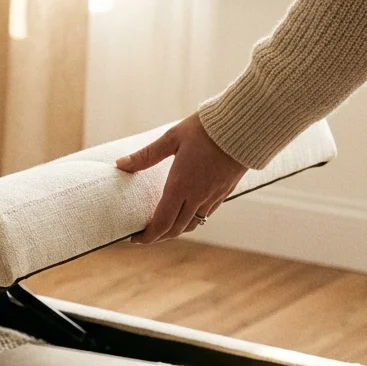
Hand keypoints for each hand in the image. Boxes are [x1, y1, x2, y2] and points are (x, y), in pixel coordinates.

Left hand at [115, 113, 247, 243]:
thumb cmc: (207, 128)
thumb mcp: (172, 138)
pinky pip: (206, 215)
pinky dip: (191, 221)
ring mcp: (214, 196)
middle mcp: (198, 196)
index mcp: (182, 185)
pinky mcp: (225, 192)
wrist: (246, 125)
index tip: (134, 238)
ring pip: (192, 225)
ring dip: (175, 231)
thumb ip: (146, 155)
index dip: (147, 236)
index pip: (162, 222)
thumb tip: (120, 164)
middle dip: (158, 237)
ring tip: (161, 228)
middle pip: (176, 229)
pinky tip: (184, 215)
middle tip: (143, 236)